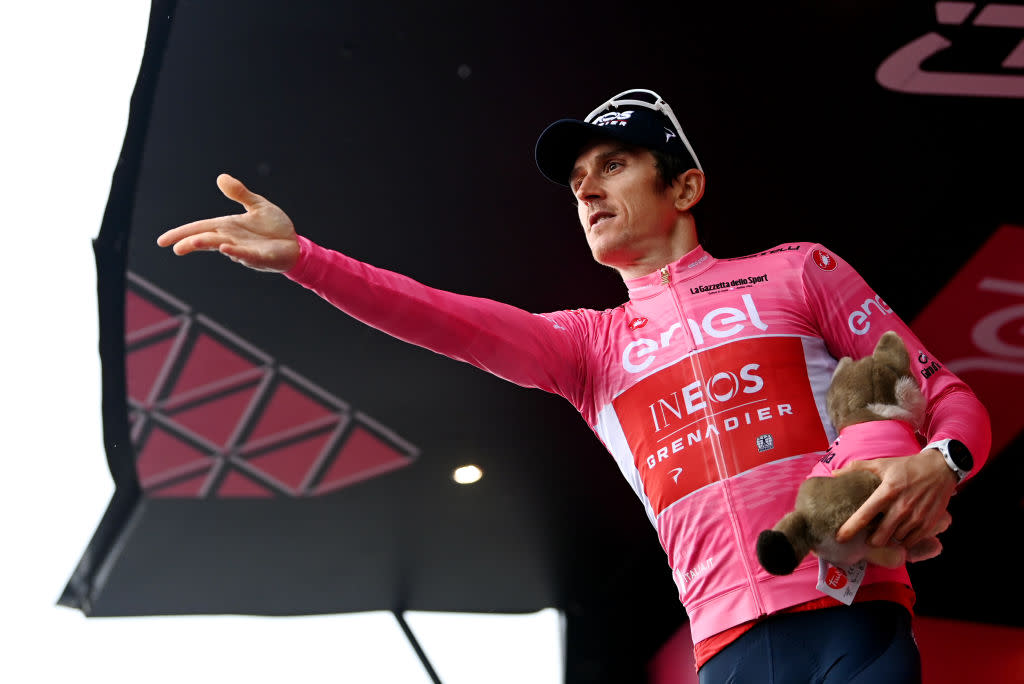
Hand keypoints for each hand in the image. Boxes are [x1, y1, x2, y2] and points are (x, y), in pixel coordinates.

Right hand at [157, 174, 299, 271]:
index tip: (162, 241)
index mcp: (228, 226)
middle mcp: (232, 239)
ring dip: (209, 244)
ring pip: (223, 247)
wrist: (295, 244)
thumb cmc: (274, 227)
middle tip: (175, 247)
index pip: (200, 229)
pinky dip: (236, 251)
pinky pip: (246, 254)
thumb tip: (221, 177)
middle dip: (191, 242)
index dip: (182, 233)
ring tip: (194, 243)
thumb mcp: (257, 205)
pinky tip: (226, 248)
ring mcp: (245, 250)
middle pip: (206, 239)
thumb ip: (240, 193)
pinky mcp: (260, 257)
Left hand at [834, 449, 956, 550]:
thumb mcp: (881, 464)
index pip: (864, 515)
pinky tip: (899, 532)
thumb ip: (856, 468)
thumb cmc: (906, 467)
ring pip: (896, 540)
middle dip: (871, 540)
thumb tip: (834, 474)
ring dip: (888, 539)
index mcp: (887, 492)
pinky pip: (911, 541)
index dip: (850, 529)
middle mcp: (902, 507)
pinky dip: (903, 540)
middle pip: (880, 536)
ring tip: (885, 532)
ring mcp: (916, 517)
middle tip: (867, 537)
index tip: (840, 538)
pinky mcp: (929, 524)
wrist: (940, 469)